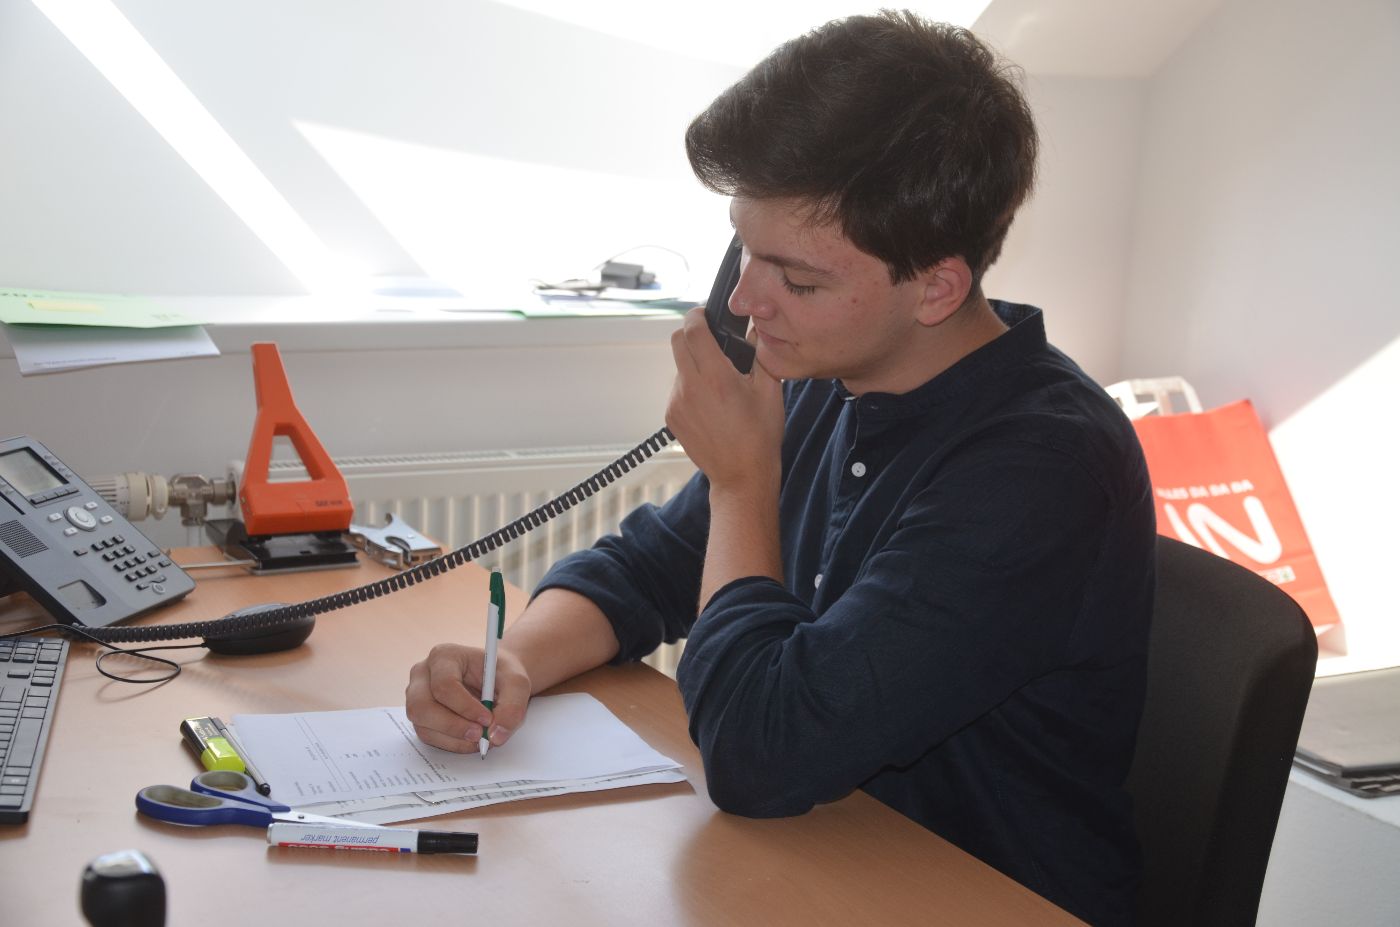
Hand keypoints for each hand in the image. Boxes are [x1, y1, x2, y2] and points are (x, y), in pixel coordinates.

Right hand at [405, 643, 530, 752]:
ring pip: (423, 725)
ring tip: (480, 738)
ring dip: (453, 738)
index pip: (444, 684)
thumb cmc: (501, 675)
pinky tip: (470, 740)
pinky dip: (451, 743)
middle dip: (452, 726)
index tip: (487, 719)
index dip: (464, 706)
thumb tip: (495, 736)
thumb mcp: (517, 683)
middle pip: (422, 706)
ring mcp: (417, 696)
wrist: (495, 679)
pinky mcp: (421, 716)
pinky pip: (428, 736)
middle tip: (480, 735)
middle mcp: (423, 674)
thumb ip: (512, 706)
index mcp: (444, 656)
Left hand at [666, 307, 783, 492]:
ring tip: (717, 382)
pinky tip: (710, 403)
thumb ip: (761, 354)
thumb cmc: (760, 436)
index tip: (704, 314)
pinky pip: (677, 389)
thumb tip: (756, 329)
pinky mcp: (672, 417)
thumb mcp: (770, 390)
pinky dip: (690, 386)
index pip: (693, 330)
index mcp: (716, 377)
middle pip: (677, 341)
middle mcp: (690, 387)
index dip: (697, 315)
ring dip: (693, 363)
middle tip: (710, 339)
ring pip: (678, 366)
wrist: (742, 475)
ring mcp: (677, 403)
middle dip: (691, 333)